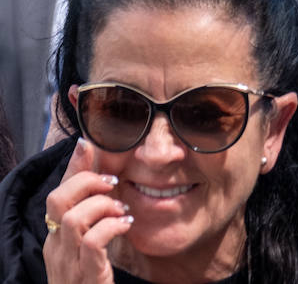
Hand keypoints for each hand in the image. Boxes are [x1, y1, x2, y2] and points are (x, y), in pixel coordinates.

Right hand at [43, 138, 132, 283]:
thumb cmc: (93, 278)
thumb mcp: (91, 245)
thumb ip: (96, 218)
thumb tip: (107, 185)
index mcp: (55, 237)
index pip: (57, 194)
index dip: (72, 168)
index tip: (87, 143)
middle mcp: (56, 247)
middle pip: (56, 200)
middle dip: (85, 182)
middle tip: (112, 182)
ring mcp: (67, 262)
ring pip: (73, 218)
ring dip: (102, 206)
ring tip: (122, 210)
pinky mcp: (85, 274)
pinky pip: (92, 242)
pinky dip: (111, 227)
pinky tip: (126, 226)